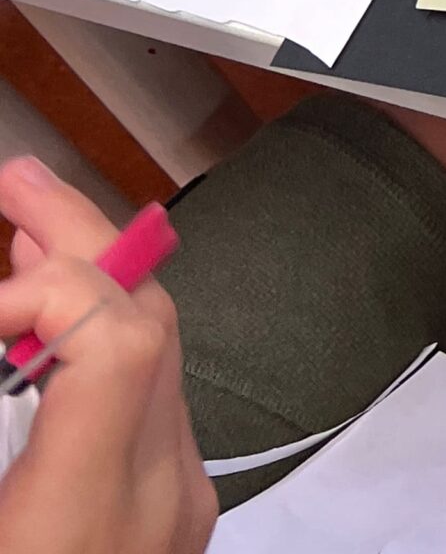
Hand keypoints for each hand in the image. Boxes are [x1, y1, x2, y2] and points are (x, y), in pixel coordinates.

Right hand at [0, 160, 210, 553]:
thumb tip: (5, 318)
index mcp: (90, 509)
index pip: (116, 343)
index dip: (46, 293)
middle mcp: (157, 493)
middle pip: (147, 321)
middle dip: (79, 239)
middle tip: (17, 184)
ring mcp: (178, 500)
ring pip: (158, 348)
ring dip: (90, 280)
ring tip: (28, 231)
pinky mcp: (175, 510)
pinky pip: (153, 394)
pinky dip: (102, 338)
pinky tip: (50, 329)